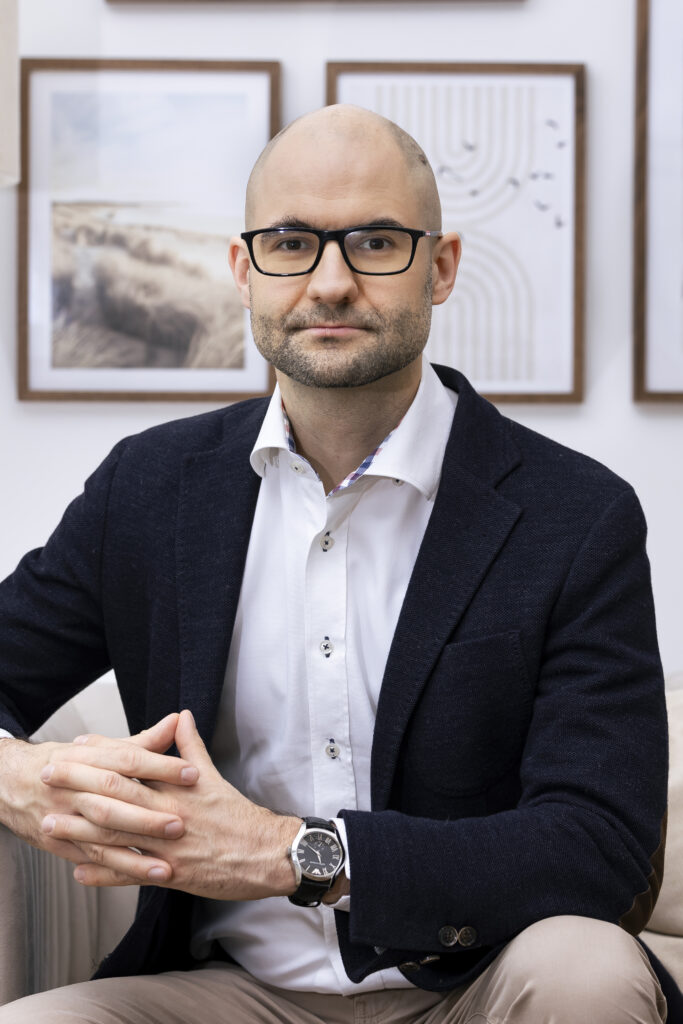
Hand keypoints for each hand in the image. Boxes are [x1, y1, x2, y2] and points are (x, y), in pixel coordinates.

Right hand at [0, 714, 197, 872]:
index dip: (160, 767)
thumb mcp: (97, 747)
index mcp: (85, 758)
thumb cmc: (62, 762)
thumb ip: (141, 741)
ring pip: (101, 835)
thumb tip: (177, 721)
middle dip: (148, 814)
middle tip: (182, 822)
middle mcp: (73, 787)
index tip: (192, 773)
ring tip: (166, 862)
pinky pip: (92, 859)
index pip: (128, 760)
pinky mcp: (59, 844)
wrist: (8, 782)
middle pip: (114, 799)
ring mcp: (63, 817)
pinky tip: (143, 876)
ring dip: (135, 852)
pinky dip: (117, 870)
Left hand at [40, 709, 300, 899]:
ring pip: (116, 837)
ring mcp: (166, 847)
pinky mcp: (170, 876)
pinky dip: (104, 875)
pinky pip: (130, 875)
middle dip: (79, 785)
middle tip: (51, 775)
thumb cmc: (240, 817)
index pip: (134, 765)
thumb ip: (192, 748)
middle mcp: (168, 815)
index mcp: (177, 788)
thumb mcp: (214, 777)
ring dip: (80, 832)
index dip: (103, 755)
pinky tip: (80, 872)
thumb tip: (181, 717)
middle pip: (116, 796)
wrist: (267, 854)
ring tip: (52, 825)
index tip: (78, 747)